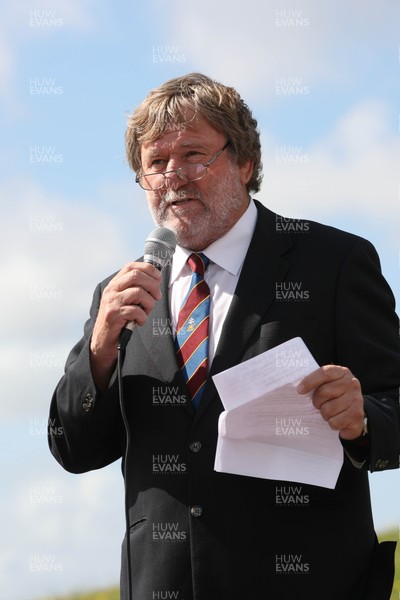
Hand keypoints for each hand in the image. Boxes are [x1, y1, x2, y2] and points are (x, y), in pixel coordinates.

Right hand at [90, 262, 161, 387]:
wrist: (103, 340)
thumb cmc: (120, 319)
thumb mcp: (126, 300)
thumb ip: (136, 288)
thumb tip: (157, 280)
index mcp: (115, 283)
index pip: (131, 266)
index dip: (148, 269)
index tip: (158, 278)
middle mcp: (111, 289)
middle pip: (136, 276)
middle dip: (152, 285)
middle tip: (157, 296)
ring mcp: (111, 301)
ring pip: (138, 292)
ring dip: (149, 303)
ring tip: (147, 311)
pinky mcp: (113, 315)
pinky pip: (135, 310)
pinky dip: (143, 317)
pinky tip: (140, 321)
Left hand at [297, 365, 364, 439]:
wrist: (354, 414)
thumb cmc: (335, 397)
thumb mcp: (328, 385)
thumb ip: (317, 383)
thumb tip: (298, 389)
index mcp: (342, 372)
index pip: (324, 372)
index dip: (310, 381)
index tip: (299, 390)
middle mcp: (352, 383)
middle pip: (323, 392)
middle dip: (316, 402)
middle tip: (319, 405)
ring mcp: (356, 398)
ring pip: (328, 409)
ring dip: (324, 414)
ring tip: (329, 412)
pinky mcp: (357, 414)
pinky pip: (335, 422)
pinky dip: (332, 424)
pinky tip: (336, 420)